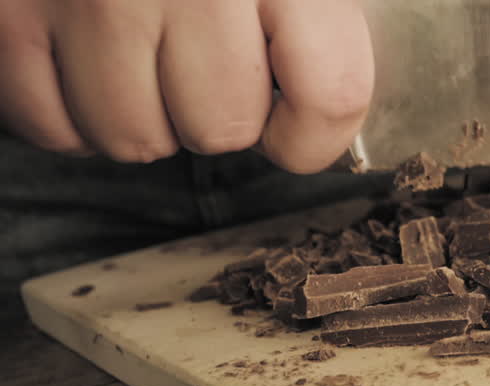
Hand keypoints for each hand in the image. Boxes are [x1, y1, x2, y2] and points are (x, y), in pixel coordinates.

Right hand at [0, 0, 373, 172]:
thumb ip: (320, 20)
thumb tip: (330, 113)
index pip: (330, 94)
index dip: (314, 137)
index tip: (295, 129)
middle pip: (220, 129)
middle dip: (216, 116)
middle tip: (200, 63)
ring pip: (132, 139)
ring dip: (141, 116)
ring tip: (138, 53)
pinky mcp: (11, 15)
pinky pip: (52, 126)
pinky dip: (68, 111)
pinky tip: (84, 60)